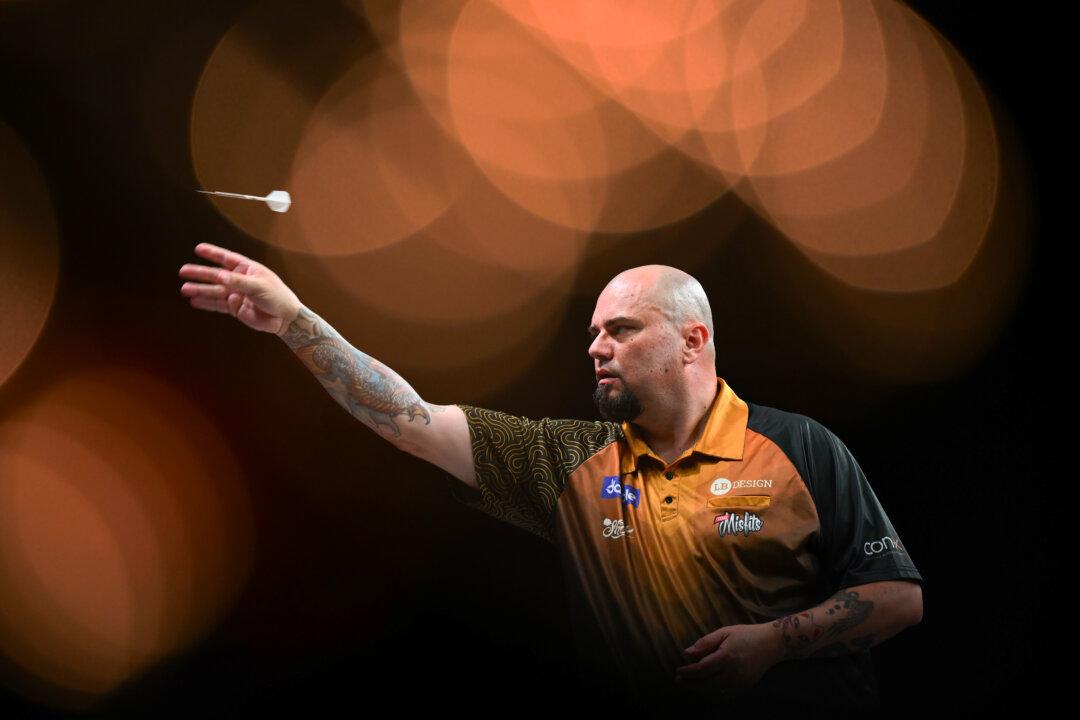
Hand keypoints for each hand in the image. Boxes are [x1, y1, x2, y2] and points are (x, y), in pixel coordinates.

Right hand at [179, 243, 301, 334]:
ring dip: (199, 290)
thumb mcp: (259, 286)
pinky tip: (194, 301)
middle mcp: (239, 281)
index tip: (198, 249)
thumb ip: (238, 282)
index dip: (213, 253)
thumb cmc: (277, 296)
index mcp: (247, 269)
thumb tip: (219, 276)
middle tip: (183, 271)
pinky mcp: (235, 309)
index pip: (227, 258)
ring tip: (184, 289)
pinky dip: (206, 303)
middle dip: (200, 273)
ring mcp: (236, 295)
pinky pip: (218, 305)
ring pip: (215, 291)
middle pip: (216, 275)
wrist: (284, 318)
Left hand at [675, 622, 782, 694]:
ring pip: (714, 692)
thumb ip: (705, 643)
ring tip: (688, 684)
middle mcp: (733, 672)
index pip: (701, 669)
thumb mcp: (724, 632)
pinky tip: (704, 688)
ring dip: (699, 690)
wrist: (771, 644)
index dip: (687, 672)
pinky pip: (724, 695)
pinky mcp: (745, 687)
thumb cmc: (746, 635)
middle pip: (706, 684)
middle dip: (690, 684)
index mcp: (727, 656)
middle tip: (678, 681)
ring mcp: (740, 682)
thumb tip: (687, 653)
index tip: (677, 671)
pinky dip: (712, 693)